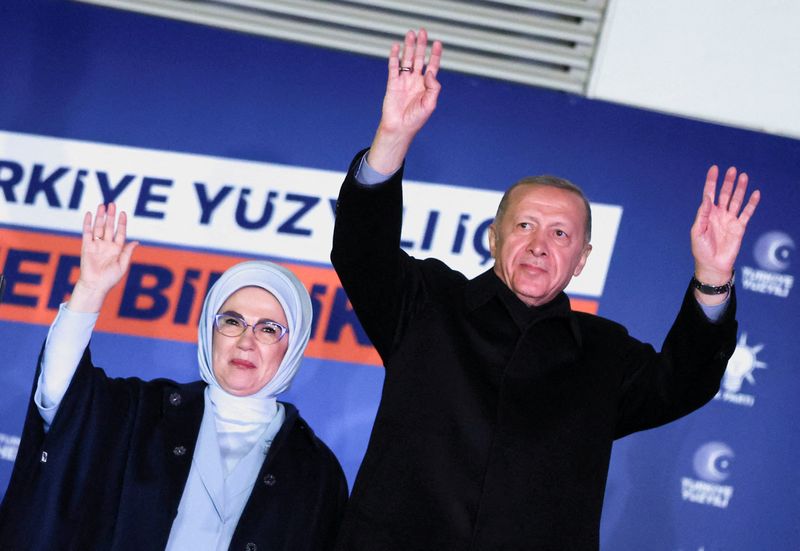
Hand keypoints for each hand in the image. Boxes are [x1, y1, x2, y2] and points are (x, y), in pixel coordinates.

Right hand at [68, 203, 137, 312]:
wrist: (95, 285)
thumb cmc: (110, 278)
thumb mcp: (123, 265)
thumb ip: (128, 252)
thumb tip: (136, 242)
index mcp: (117, 249)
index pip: (120, 232)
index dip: (122, 223)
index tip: (123, 213)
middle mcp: (107, 245)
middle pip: (109, 227)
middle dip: (111, 216)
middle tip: (112, 204)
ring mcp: (96, 245)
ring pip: (99, 227)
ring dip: (100, 217)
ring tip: (102, 206)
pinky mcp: (86, 247)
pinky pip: (87, 233)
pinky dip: (88, 223)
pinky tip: (90, 214)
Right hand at [367, 29, 442, 173]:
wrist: (399, 128)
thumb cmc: (416, 119)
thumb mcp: (430, 104)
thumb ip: (433, 87)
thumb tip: (429, 71)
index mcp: (426, 86)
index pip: (432, 65)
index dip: (435, 54)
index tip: (437, 43)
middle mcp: (415, 81)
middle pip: (419, 58)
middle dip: (421, 45)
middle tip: (422, 32)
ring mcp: (404, 81)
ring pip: (407, 60)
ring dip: (408, 47)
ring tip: (410, 34)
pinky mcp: (392, 83)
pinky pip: (393, 67)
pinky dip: (394, 56)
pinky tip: (396, 47)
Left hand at [691, 166, 759, 302]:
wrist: (713, 265)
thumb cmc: (701, 250)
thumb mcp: (697, 232)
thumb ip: (702, 215)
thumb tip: (707, 199)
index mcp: (707, 214)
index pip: (709, 194)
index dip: (711, 181)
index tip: (714, 169)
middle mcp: (719, 214)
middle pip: (724, 194)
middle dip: (728, 182)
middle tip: (732, 170)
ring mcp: (730, 220)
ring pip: (736, 200)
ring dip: (740, 189)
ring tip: (744, 176)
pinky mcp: (740, 227)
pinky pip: (747, 213)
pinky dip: (751, 204)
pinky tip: (755, 193)